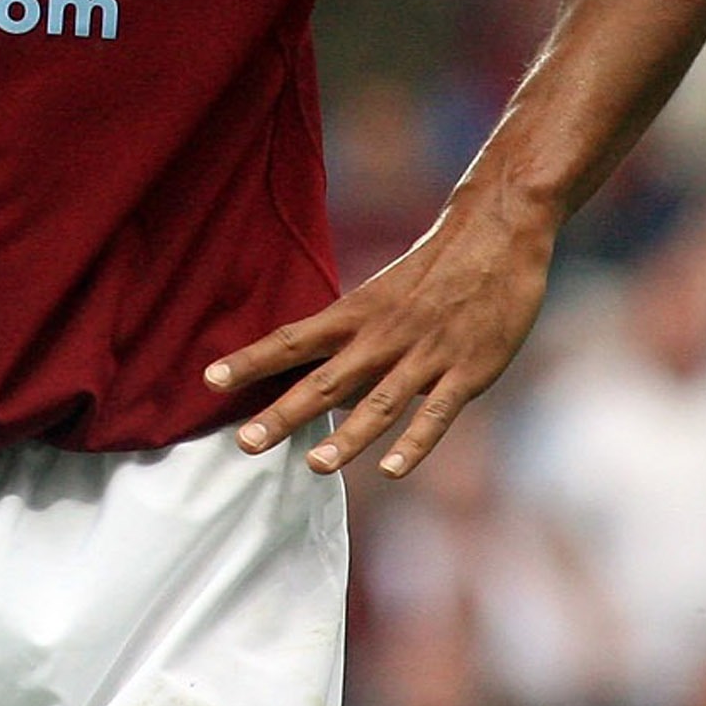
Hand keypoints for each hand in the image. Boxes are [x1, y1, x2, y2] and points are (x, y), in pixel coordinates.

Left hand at [204, 196, 555, 478]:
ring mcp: (425, 355)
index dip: (250, 361)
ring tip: (314, 466)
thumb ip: (352, 339)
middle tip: (245, 443)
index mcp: (356, 313)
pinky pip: (436, 413)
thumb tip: (315, 383)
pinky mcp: (468, 371)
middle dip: (284, 412)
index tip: (209, 380)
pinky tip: (390, 470)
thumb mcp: (381, 295)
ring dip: (346, 436)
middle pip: (325, 379)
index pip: (292, 339)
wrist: (497, 235)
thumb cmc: (432, 269)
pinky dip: (414, 443)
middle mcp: (383, 336)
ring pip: (379, 402)